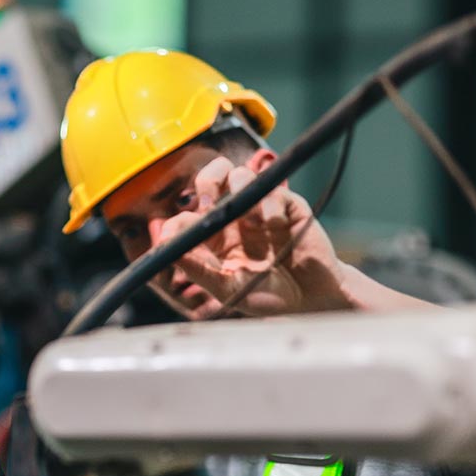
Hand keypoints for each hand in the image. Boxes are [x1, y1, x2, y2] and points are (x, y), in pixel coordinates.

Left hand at [156, 152, 350, 317]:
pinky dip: (270, 205)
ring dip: (240, 191)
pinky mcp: (288, 206)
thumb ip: (198, 269)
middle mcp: (234, 218)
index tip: (171, 233)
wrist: (311, 301)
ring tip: (251, 222)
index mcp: (215, 238)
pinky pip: (273, 190)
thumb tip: (164, 248)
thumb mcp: (227, 288)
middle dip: (206, 181)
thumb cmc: (268, 296)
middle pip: (213, 177)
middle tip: (207, 204)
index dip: (177, 221)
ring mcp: (261, 208)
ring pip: (241, 174)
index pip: (188, 216)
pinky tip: (275, 227)